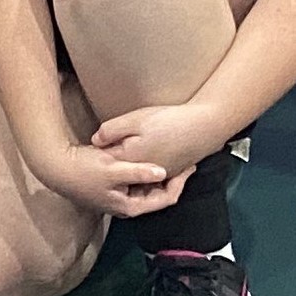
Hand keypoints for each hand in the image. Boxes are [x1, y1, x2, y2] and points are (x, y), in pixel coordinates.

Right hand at [29, 135, 180, 220]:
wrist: (55, 168)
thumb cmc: (83, 169)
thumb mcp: (112, 169)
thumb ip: (138, 171)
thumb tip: (163, 171)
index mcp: (130, 206)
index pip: (166, 199)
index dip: (180, 183)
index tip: (190, 166)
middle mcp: (127, 205)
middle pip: (158, 194)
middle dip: (172, 178)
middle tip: (186, 161)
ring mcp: (119, 197)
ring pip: (148, 188)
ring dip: (159, 174)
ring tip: (172, 157)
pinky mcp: (112, 188)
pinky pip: (137, 181)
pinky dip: (146, 171)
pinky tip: (148, 157)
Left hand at [91, 102, 225, 180]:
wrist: (205, 127)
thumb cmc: (170, 121)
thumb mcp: (135, 119)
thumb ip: (111, 131)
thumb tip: (95, 141)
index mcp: (131, 159)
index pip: (105, 162)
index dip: (96, 152)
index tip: (91, 145)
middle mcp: (144, 174)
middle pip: (120, 171)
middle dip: (110, 162)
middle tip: (101, 150)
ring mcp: (158, 176)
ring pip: (135, 175)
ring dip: (127, 167)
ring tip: (122, 153)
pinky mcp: (170, 174)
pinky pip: (150, 176)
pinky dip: (143, 169)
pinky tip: (143, 155)